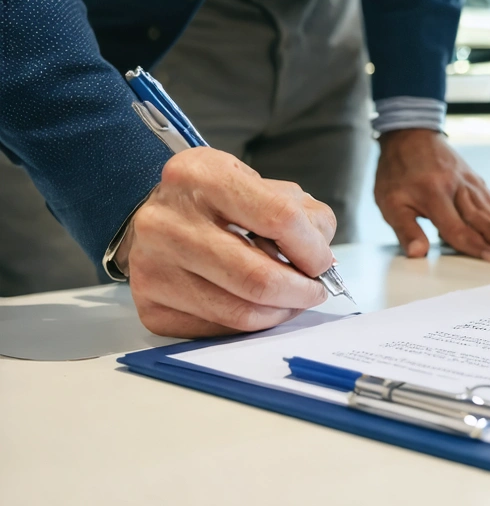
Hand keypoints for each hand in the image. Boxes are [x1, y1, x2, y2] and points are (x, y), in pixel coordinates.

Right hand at [116, 148, 335, 337]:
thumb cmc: (216, 200)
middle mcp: (166, 222)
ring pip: (241, 312)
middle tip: (314, 291)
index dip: (313, 249)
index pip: (279, 218)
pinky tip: (257, 306)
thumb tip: (321, 262)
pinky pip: (218, 329)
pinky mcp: (150, 306)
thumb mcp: (258, 183)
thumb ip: (301, 214)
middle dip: (302, 291)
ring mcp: (152, 267)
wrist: (155, 217)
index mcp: (200, 176)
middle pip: (258, 277)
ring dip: (280, 312)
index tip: (322, 262)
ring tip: (291, 300)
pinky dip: (249, 323)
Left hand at [374, 128, 489, 261]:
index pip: (457, 227)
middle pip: (481, 219)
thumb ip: (405, 229)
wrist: (408, 134)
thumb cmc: (397, 170)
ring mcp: (468, 181)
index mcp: (434, 194)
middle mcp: (456, 187)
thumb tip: (418, 252)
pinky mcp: (473, 178)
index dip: (475, 245)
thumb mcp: (390, 202)